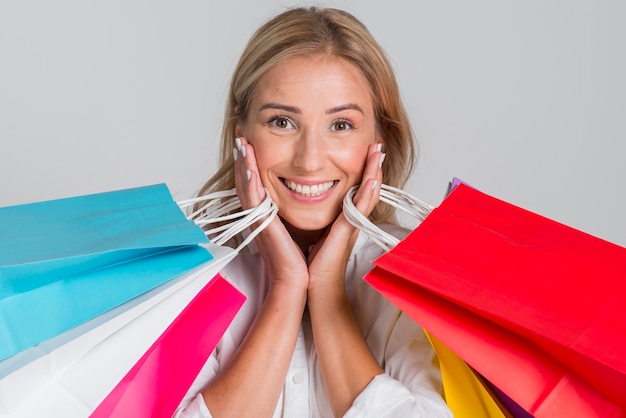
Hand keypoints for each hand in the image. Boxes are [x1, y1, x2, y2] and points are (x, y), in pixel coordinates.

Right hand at [233, 137, 309, 289]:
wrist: (295, 279)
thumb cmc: (297, 257)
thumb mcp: (294, 229)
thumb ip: (292, 213)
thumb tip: (302, 196)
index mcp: (264, 213)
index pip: (254, 182)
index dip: (250, 163)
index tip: (251, 142)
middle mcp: (257, 214)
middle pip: (245, 179)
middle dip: (243, 157)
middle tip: (242, 135)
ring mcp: (257, 219)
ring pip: (246, 186)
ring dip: (243, 163)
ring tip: (243, 143)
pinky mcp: (262, 225)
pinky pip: (253, 200)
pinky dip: (250, 182)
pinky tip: (250, 166)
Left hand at [307, 142, 383, 288]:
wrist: (310, 285)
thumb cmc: (307, 261)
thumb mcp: (307, 230)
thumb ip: (307, 214)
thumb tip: (295, 198)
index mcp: (341, 216)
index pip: (354, 186)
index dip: (362, 169)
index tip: (365, 149)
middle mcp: (350, 218)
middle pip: (367, 186)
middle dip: (373, 164)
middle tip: (377, 143)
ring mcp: (351, 224)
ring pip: (368, 192)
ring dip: (375, 171)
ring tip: (378, 151)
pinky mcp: (348, 231)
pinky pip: (361, 208)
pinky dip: (368, 192)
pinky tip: (372, 176)